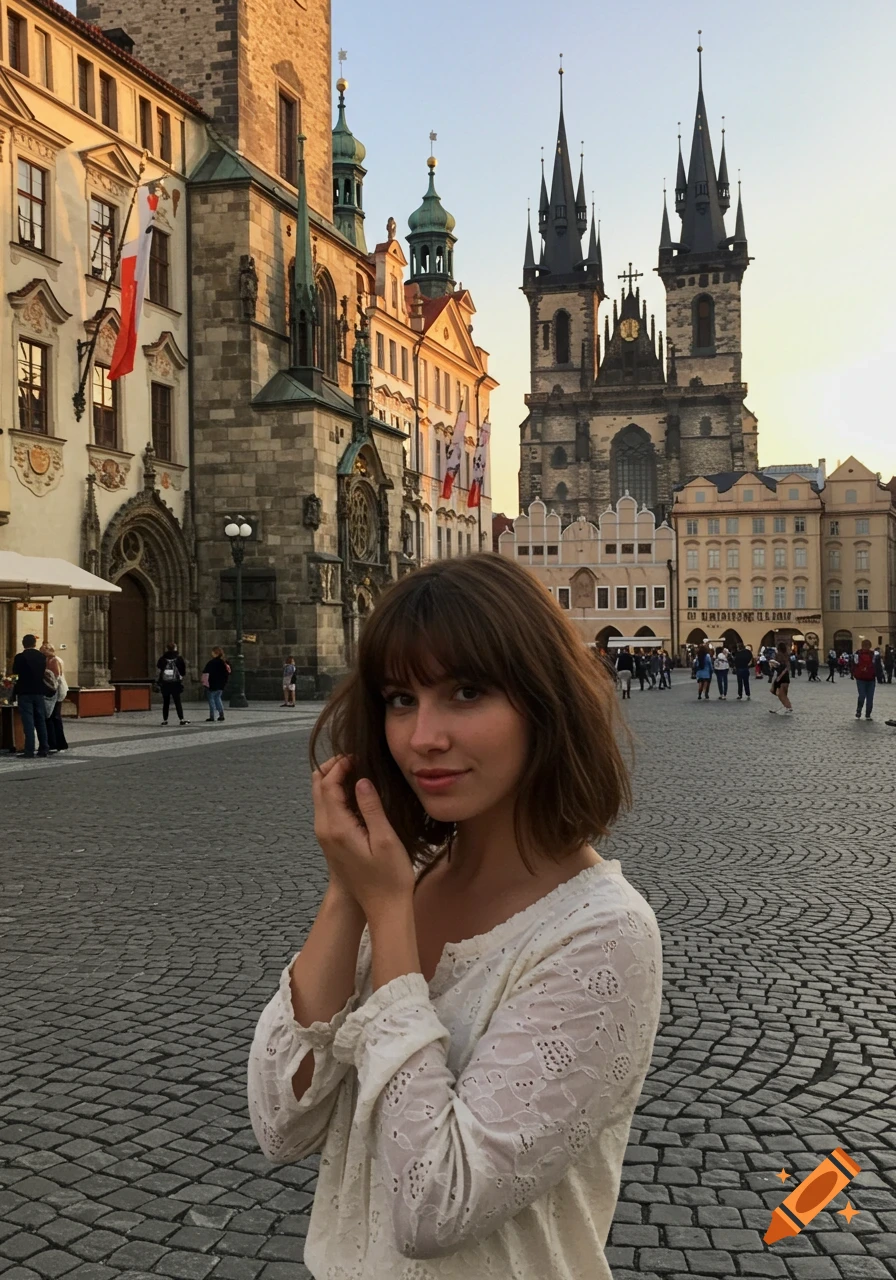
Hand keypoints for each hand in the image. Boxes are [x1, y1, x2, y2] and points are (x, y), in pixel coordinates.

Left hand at [312, 754, 415, 916]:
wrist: (381, 907)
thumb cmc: (389, 876)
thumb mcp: (385, 840)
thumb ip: (371, 808)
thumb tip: (361, 780)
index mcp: (337, 828)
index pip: (328, 785)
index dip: (340, 765)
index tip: (359, 756)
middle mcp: (325, 830)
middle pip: (318, 787)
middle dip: (332, 768)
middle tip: (356, 759)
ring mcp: (325, 836)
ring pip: (320, 797)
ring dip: (333, 780)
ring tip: (358, 770)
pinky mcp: (331, 841)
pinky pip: (327, 808)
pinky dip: (336, 793)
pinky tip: (356, 792)